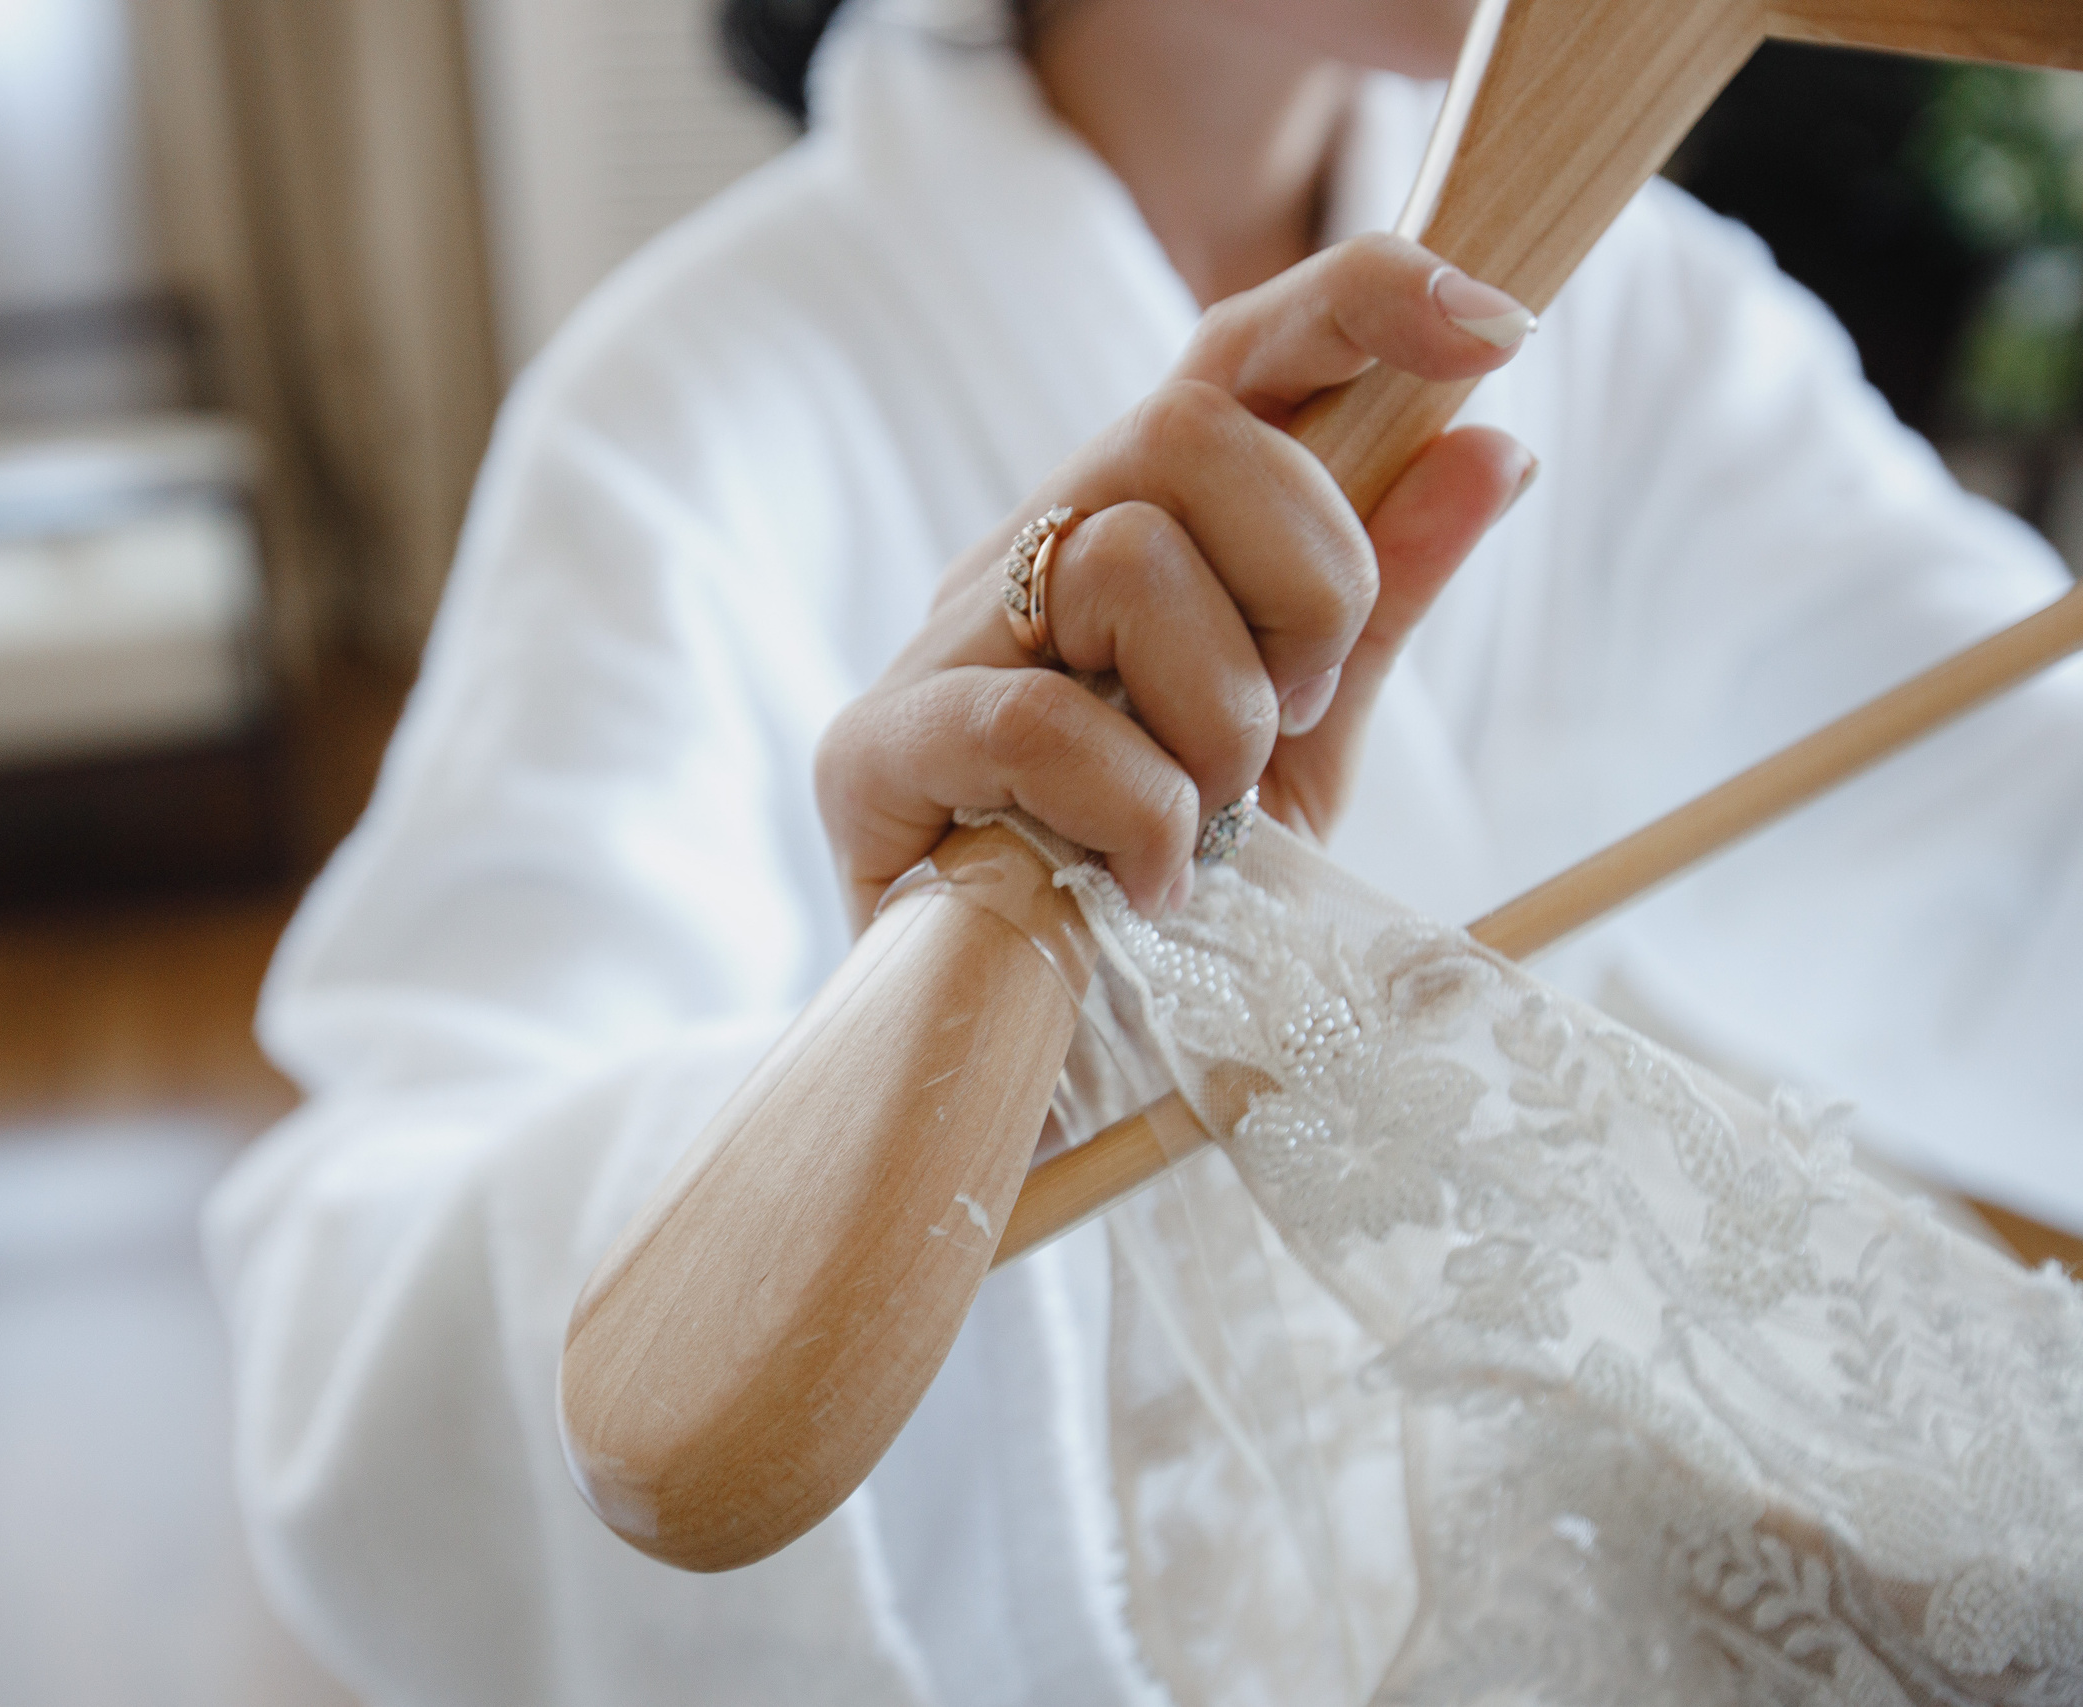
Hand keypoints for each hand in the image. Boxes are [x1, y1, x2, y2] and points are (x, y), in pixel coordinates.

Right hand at [815, 234, 1538, 929]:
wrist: (1041, 1074)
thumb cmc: (1162, 898)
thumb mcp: (1306, 750)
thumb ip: (1383, 603)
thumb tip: (1494, 443)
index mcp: (1132, 532)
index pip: (1226, 355)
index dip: (1357, 301)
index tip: (1497, 328)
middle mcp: (1027, 555)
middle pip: (1184, 427)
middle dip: (1308, 581)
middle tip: (1296, 719)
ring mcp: (938, 646)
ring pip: (1125, 556)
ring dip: (1222, 719)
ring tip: (1206, 825)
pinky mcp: (873, 752)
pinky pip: (1040, 718)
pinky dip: (1139, 815)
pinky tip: (1147, 886)